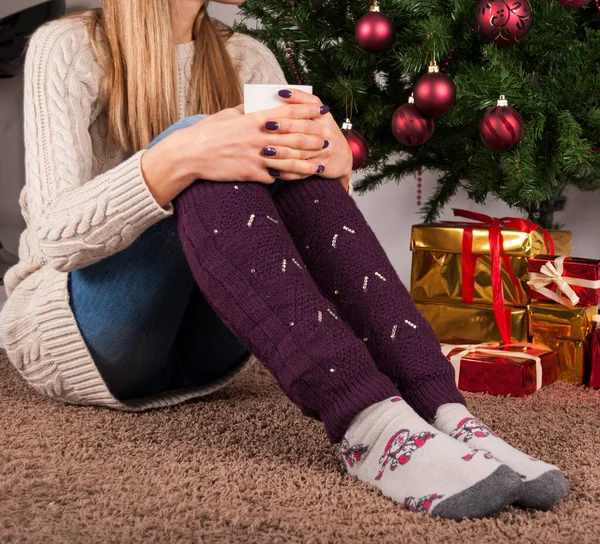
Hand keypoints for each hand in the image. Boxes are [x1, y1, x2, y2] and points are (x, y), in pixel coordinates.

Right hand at [173, 103, 332, 184]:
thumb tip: (256, 103)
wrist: (190, 155)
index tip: (322, 109)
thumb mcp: (227, 115)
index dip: (307, 110)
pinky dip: (288, 177)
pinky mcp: (251, 174)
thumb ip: (245, 110)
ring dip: (307, 163)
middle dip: (313, 139)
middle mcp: (257, 138)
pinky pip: (275, 177)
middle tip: (327, 139)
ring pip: (288, 161)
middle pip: (293, 138)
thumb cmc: (207, 133)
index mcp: (253, 119)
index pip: (287, 112)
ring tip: (320, 163)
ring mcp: (255, 157)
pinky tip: (300, 177)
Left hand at [275, 88, 353, 190]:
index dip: (295, 102)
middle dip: (286, 127)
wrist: (343, 159)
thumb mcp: (320, 116)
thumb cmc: (325, 133)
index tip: (278, 96)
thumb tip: (282, 93)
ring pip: (301, 153)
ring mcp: (324, 152)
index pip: (311, 107)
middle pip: (305, 128)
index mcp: (324, 118)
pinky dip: (287, 171)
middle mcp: (326, 134)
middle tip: (267, 126)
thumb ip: (304, 104)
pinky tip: (272, 170)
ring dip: (282, 153)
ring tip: (265, 151)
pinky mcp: (319, 167)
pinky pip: (302, 171)